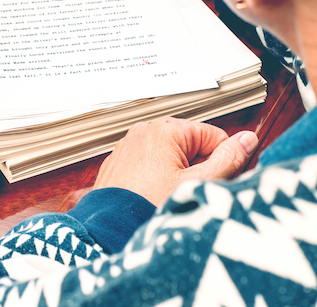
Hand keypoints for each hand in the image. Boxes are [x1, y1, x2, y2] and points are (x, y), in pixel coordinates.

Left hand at [93, 117, 257, 205]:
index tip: (214, 181)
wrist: (111, 230)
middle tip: (188, 191)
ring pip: (170, 157)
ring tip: (168, 196)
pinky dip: (155, 179)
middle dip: (197, 169)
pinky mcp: (119, 163)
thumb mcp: (200, 183)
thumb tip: (248, 139)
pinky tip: (153, 197)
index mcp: (165, 129)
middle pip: (192, 146)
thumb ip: (229, 158)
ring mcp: (128, 146)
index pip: (214, 136)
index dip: (221, 162)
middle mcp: (143, 131)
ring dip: (177, 175)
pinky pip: (149, 166)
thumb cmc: (150, 207)